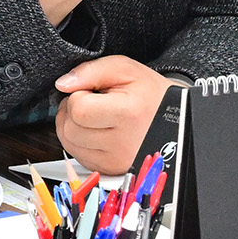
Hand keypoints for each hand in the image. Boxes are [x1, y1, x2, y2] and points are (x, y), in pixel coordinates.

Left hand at [54, 56, 172, 177]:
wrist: (175, 119)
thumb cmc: (151, 94)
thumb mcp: (126, 69)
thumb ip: (91, 71)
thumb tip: (63, 84)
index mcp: (128, 114)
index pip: (78, 109)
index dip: (77, 95)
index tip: (90, 91)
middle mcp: (121, 143)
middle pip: (70, 129)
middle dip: (71, 111)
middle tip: (89, 102)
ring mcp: (116, 160)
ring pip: (69, 144)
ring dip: (72, 126)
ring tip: (92, 115)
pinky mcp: (110, 169)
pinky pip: (78, 155)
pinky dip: (80, 141)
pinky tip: (96, 130)